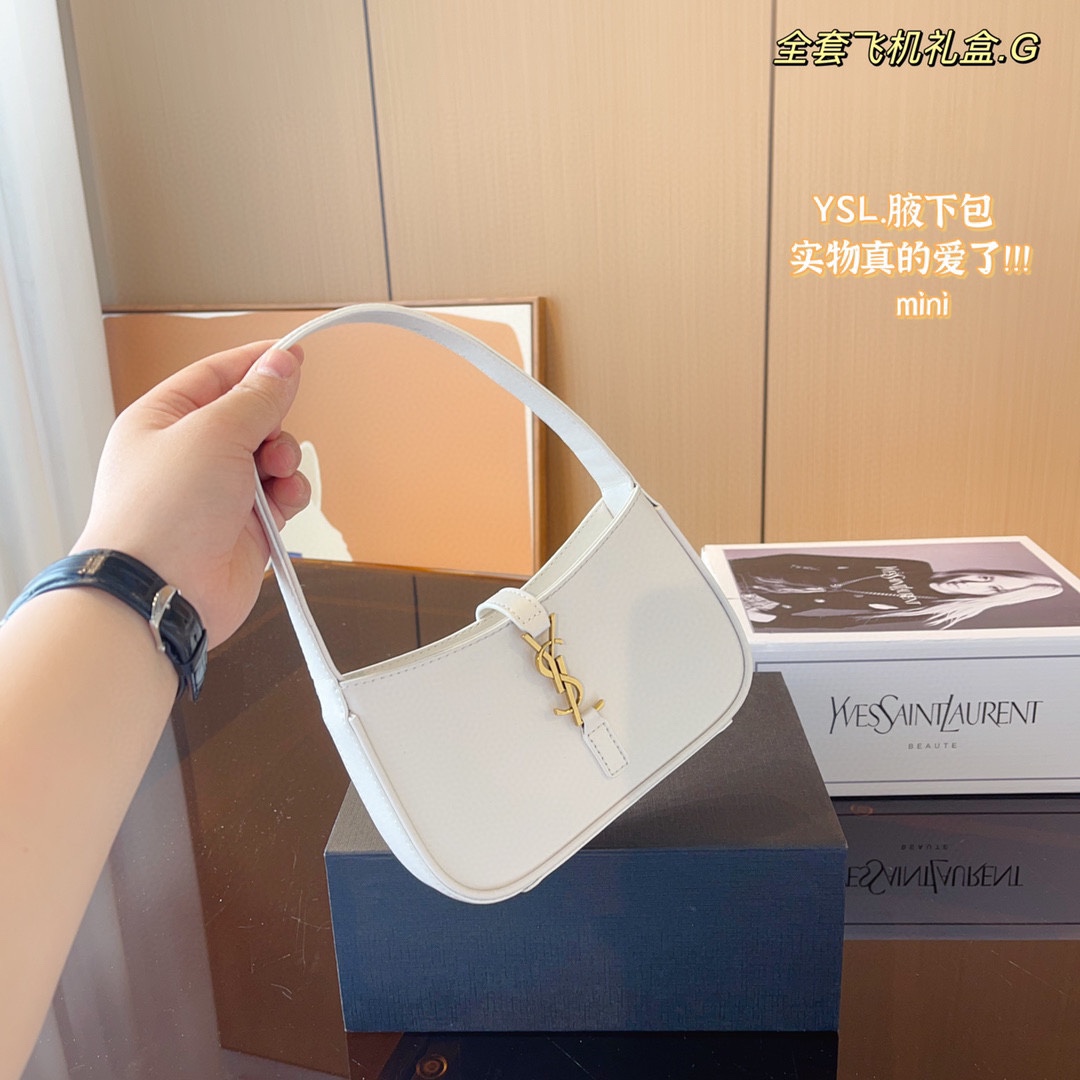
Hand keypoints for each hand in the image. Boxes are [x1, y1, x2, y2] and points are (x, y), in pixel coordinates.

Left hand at [73, 341, 308, 647]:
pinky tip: (282, 502)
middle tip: (270, 435)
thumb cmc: (162, 515)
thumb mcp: (214, 433)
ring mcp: (216, 493)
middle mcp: (188, 455)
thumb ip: (256, 397)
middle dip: (273, 424)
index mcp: (163, 420)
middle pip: (251, 417)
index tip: (293, 353)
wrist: (163, 591)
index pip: (216, 376)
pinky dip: (289, 496)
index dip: (256, 363)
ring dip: (283, 462)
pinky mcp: (243, 527)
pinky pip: (281, 497)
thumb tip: (281, 365)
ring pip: (271, 458)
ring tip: (273, 476)